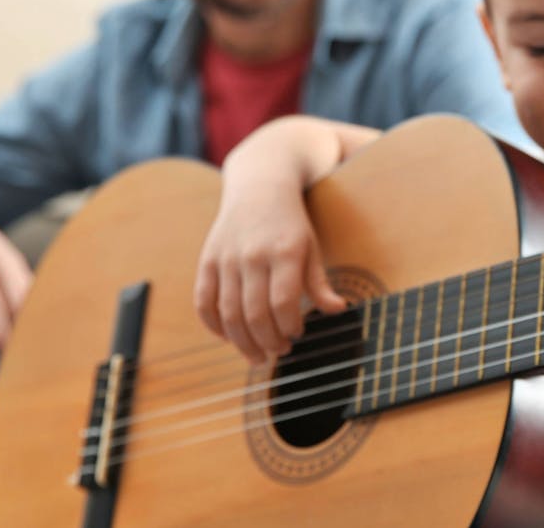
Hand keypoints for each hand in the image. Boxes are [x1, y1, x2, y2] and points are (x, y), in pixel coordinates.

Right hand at [193, 179, 345, 364]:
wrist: (258, 187)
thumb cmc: (290, 224)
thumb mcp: (312, 247)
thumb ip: (320, 282)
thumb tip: (339, 310)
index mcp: (284, 252)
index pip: (283, 301)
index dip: (289, 326)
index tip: (296, 333)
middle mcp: (252, 255)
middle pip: (255, 313)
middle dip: (268, 341)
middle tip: (279, 351)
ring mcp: (226, 259)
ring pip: (228, 313)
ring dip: (242, 342)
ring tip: (257, 356)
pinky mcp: (207, 261)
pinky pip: (204, 302)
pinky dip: (214, 326)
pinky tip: (229, 337)